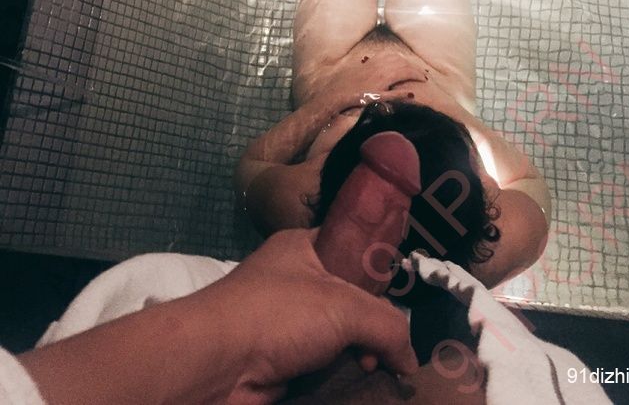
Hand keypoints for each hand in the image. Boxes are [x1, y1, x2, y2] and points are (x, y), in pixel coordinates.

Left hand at [204, 228, 417, 402]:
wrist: (216, 365)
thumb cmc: (279, 315)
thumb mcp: (346, 307)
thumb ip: (388, 326)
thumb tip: (410, 360)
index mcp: (304, 247)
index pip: (353, 249)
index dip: (380, 272)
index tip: (404, 298)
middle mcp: (294, 280)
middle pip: (350, 300)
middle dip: (374, 325)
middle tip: (393, 349)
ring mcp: (285, 323)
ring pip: (338, 337)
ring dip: (360, 355)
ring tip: (381, 372)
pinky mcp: (280, 361)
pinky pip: (323, 365)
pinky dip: (341, 375)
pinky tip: (361, 384)